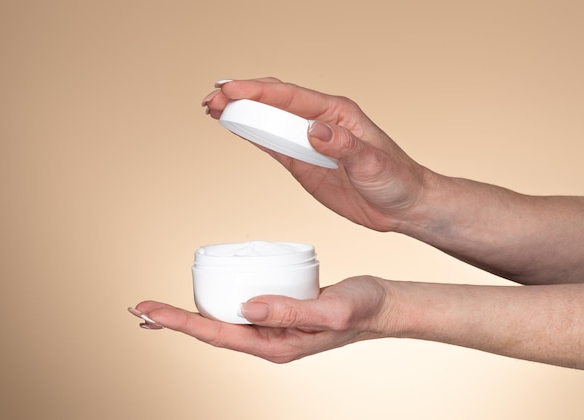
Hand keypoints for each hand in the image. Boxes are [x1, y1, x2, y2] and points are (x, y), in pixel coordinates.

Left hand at [129, 276, 389, 362]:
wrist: (382, 306)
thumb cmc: (362, 308)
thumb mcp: (331, 309)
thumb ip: (290, 309)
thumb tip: (245, 307)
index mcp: (276, 344)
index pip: (217, 334)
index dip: (180, 322)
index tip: (149, 310)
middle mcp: (270, 340)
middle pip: (212, 332)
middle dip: (174, 322)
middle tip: (141, 309)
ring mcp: (274, 328)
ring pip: (223, 323)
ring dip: (191, 315)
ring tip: (161, 309)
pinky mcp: (279, 313)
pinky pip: (239, 311)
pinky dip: (216, 304)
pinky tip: (208, 296)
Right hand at [203, 78, 432, 231]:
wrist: (403, 206)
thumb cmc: (396, 179)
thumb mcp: (373, 162)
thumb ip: (342, 146)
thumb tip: (314, 130)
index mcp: (337, 114)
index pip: (291, 97)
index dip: (259, 92)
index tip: (232, 90)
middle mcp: (320, 123)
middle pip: (274, 103)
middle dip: (242, 98)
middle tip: (213, 97)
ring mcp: (309, 143)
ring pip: (269, 122)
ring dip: (242, 115)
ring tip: (213, 108)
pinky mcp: (304, 164)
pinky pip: (273, 146)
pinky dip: (252, 136)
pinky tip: (235, 128)